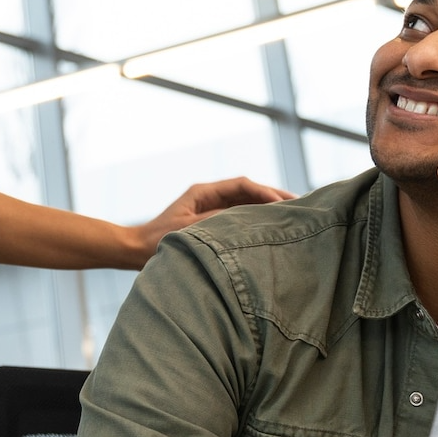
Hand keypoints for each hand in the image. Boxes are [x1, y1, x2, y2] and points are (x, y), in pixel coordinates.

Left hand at [125, 177, 292, 267]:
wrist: (135, 251)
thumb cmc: (157, 241)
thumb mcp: (189, 230)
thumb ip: (217, 223)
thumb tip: (247, 219)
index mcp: (203, 192)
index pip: (242, 185)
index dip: (265, 192)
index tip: (283, 203)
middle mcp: (210, 197)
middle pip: (249, 192)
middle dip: (274, 198)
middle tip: (301, 205)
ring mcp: (211, 210)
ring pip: (247, 204)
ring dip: (269, 209)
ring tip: (294, 215)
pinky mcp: (212, 224)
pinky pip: (240, 218)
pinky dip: (258, 220)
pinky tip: (273, 229)